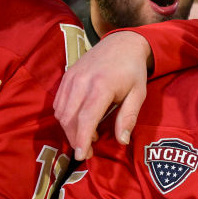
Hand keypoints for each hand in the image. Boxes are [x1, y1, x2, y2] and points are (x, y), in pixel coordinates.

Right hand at [54, 30, 152, 159]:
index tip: (82, 156)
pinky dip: (64, 116)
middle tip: (87, 151)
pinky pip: (58, 102)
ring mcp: (71, 78)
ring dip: (69, 129)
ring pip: (61, 112)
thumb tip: (122, 141)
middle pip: (69, 118)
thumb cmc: (132, 71)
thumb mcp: (138, 94)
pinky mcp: (66, 76)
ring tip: (86, 136)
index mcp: (101, 86)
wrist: (121, 43)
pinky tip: (78, 122)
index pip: (86, 119)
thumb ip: (128, 117)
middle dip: (75, 138)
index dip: (81, 139)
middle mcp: (82, 82)